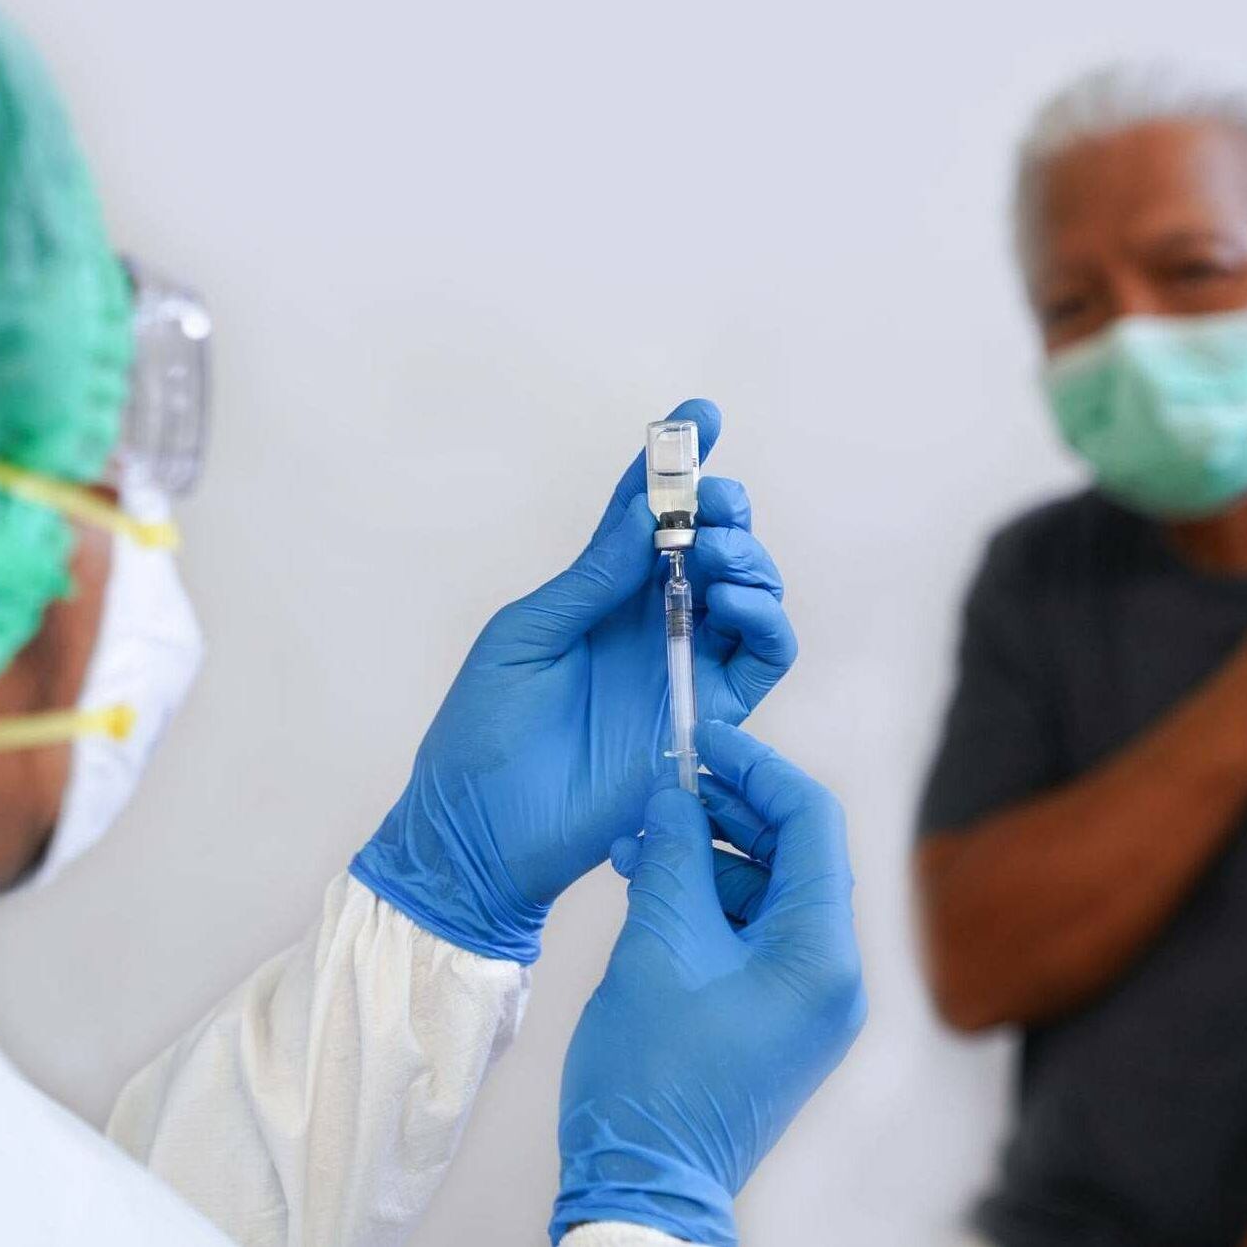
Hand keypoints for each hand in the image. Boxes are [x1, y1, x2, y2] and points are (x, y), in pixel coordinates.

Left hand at [351, 400, 796, 962]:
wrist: (481, 830)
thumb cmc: (483, 732)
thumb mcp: (526, 635)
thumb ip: (593, 578)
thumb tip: (648, 515)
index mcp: (599, 594)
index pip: (645, 516)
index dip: (676, 464)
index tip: (702, 416)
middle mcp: (649, 622)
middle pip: (712, 546)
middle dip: (724, 511)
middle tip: (714, 505)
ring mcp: (682, 667)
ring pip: (749, 596)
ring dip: (749, 562)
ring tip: (717, 558)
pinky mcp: (708, 714)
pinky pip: (762, 660)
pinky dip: (765, 623)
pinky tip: (735, 606)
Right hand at [550, 722, 866, 1246]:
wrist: (644, 1185)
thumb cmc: (651, 1073)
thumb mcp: (657, 944)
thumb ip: (674, 855)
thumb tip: (676, 795)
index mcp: (822, 955)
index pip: (812, 824)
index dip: (759, 770)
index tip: (707, 740)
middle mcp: (833, 975)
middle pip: (793, 856)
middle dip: (728, 812)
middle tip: (667, 782)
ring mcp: (808, 1001)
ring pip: (767, 894)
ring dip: (708, 858)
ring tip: (640, 837)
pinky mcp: (778, 1018)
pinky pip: (753, 936)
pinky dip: (707, 904)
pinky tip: (652, 883)